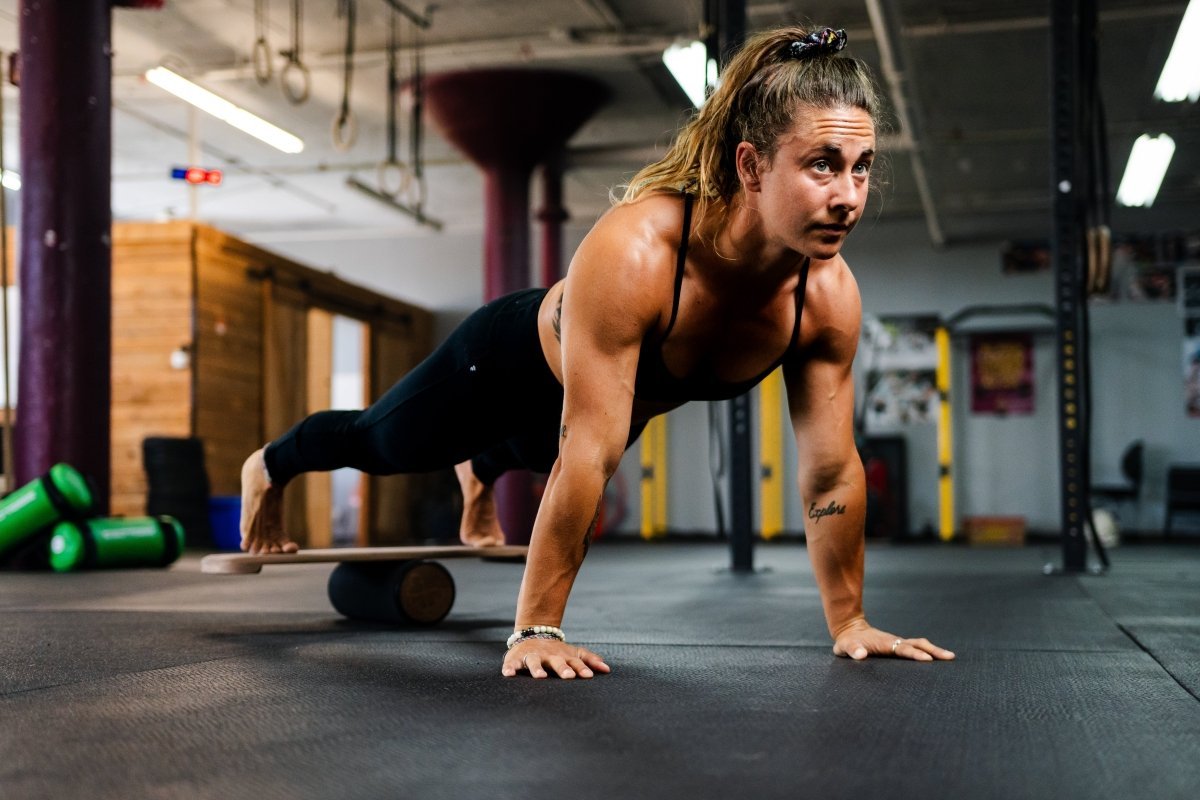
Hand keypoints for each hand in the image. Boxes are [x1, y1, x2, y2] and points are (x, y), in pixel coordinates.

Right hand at [501, 638, 611, 679]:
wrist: (534, 634)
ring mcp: (533, 656)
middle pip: (557, 662)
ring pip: (535, 662)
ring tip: (540, 677)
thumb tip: (608, 669)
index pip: (575, 662)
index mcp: (564, 656)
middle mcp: (549, 656)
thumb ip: (590, 660)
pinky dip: (510, 668)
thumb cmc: (557, 651)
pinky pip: (512, 664)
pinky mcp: (517, 658)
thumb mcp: (574, 653)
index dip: (582, 668)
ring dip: (537, 669)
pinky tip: (508, 674)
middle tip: (569, 676)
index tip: (588, 676)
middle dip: (562, 669)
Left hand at [832, 619, 954, 661]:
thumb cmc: (848, 642)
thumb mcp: (846, 647)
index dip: (914, 654)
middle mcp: (895, 642)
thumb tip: (861, 654)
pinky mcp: (898, 646)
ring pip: (919, 644)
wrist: (850, 630)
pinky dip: (928, 651)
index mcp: (885, 643)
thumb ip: (852, 650)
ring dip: (934, 650)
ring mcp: (898, 643)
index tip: (927, 659)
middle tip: (950, 657)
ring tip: (950, 657)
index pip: (903, 649)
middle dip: (933, 650)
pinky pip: (916, 648)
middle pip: (918, 644)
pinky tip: (937, 659)